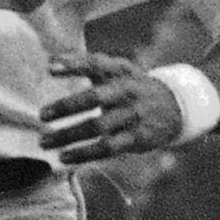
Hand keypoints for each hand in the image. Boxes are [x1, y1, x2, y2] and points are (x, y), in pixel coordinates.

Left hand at [41, 52, 184, 164]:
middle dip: (68, 106)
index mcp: (121, 70)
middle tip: (43, 115)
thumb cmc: (133, 87)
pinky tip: (65, 157)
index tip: (49, 69)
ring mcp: (134, 115)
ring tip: (45, 142)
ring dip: (69, 135)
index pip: (96, 64)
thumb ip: (86, 64)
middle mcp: (128, 91)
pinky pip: (108, 147)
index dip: (73, 64)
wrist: (176, 106)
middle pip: (96, 97)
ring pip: (98, 126)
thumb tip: (50, 62)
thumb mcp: (117, 70)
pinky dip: (84, 153)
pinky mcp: (138, 138)